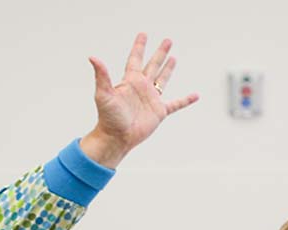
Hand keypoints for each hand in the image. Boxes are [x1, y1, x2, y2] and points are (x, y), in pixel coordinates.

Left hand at [80, 33, 197, 167]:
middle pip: (153, 65)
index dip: (139, 46)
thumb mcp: (103, 94)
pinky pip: (175, 104)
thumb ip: (101, 75)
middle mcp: (141, 88)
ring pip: (162, 80)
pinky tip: (195, 95)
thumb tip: (92, 57)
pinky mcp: (159, 112)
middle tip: (168, 40)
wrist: (116, 137)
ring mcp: (151, 99)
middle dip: (160, 53)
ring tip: (173, 57)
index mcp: (130, 81)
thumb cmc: (108, 118)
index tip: (143, 34)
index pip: (135, 59)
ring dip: (168, 69)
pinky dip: (185, 100)